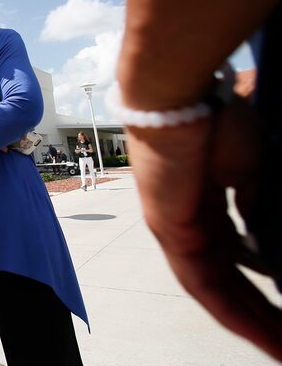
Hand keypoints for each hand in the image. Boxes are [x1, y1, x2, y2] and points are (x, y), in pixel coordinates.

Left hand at [127, 97, 281, 361]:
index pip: (240, 250)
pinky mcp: (170, 232)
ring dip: (253, 322)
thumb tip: (262, 225)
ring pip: (218, 289)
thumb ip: (256, 200)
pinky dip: (233, 312)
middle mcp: (191, 219)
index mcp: (209, 199)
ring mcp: (177, 227)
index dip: (266, 279)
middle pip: (230, 277)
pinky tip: (264, 337)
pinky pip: (201, 284)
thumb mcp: (253, 165)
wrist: (181, 97)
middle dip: (263, 311)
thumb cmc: (217, 116)